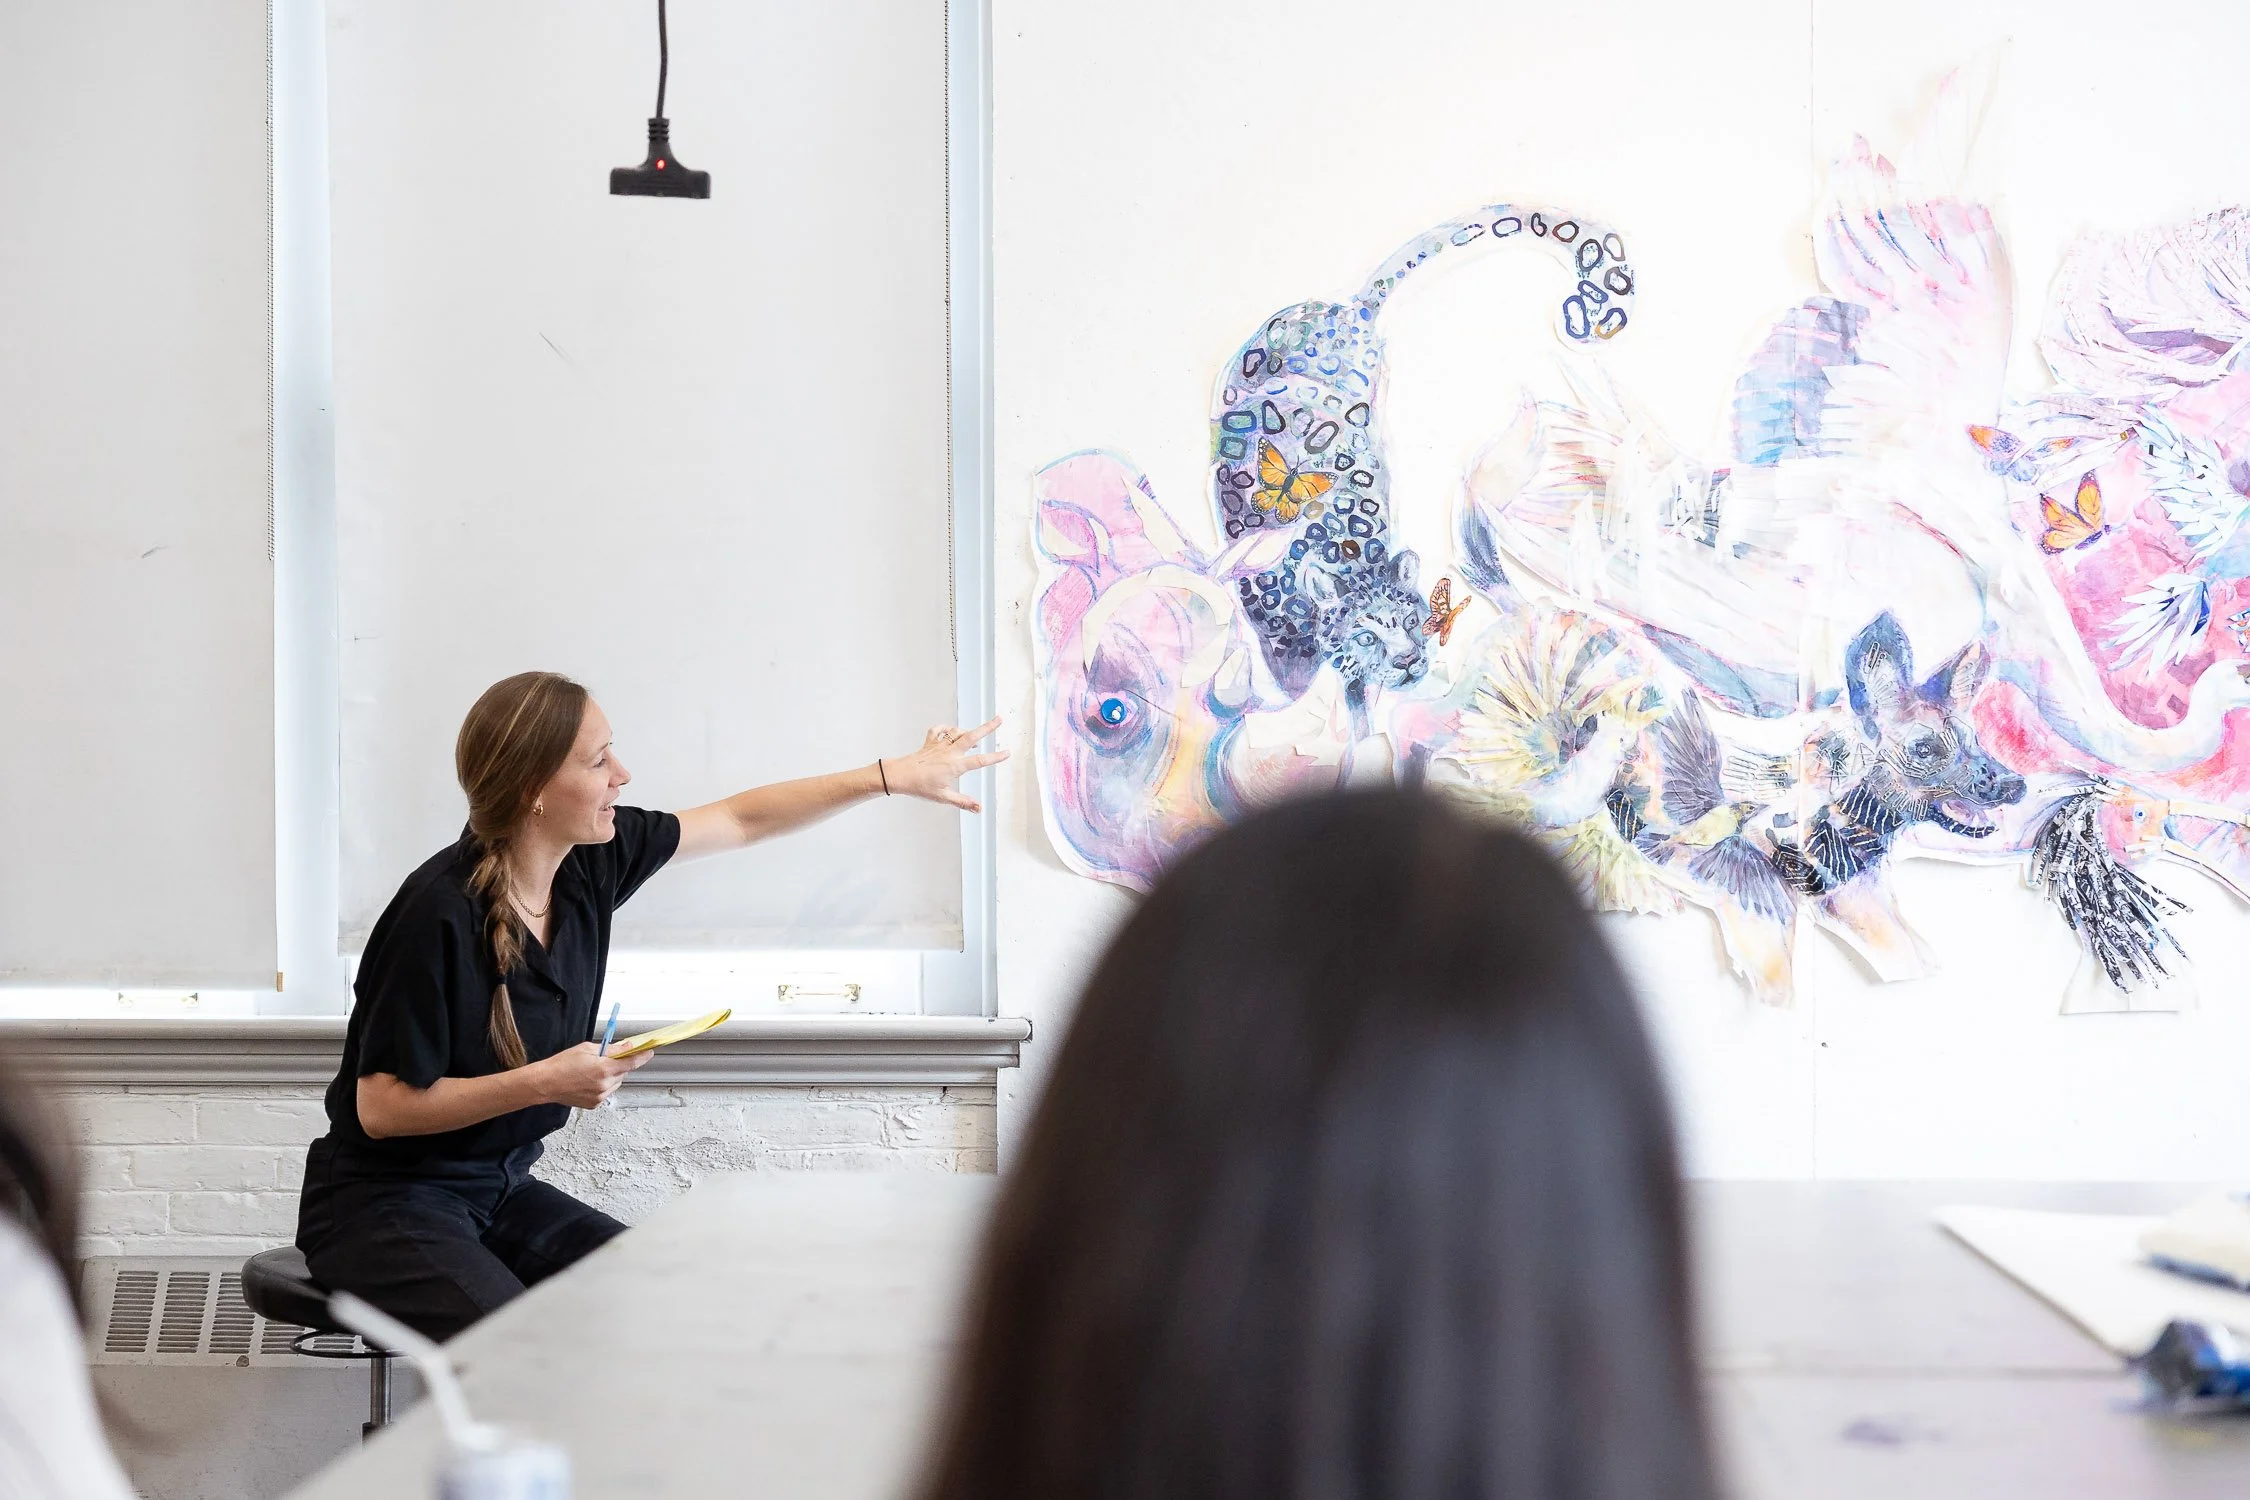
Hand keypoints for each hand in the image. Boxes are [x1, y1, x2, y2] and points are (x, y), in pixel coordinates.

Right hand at [533, 1041, 649, 1108]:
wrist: (545, 1082)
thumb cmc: (562, 1064)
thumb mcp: (587, 1049)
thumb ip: (611, 1049)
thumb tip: (626, 1047)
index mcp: (604, 1069)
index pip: (631, 1063)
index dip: (642, 1057)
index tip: (649, 1052)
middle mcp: (604, 1085)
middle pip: (623, 1073)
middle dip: (618, 1065)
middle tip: (604, 1059)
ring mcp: (600, 1096)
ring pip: (615, 1083)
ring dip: (611, 1076)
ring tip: (592, 1071)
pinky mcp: (594, 1104)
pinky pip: (606, 1092)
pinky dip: (602, 1085)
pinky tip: (588, 1081)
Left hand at [883, 717, 1007, 811]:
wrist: (899, 776)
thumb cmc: (920, 787)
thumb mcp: (943, 797)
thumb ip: (963, 802)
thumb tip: (979, 808)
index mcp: (955, 766)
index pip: (980, 761)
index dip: (995, 757)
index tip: (1007, 753)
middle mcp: (949, 753)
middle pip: (972, 736)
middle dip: (987, 727)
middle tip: (999, 719)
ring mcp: (939, 746)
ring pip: (956, 732)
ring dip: (967, 731)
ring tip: (975, 734)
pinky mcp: (929, 743)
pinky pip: (938, 731)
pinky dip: (944, 729)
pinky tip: (949, 732)